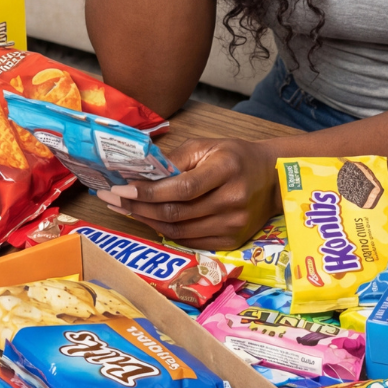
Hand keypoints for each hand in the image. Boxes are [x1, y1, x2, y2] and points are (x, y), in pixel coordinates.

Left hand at [97, 136, 280, 251]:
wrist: (275, 178)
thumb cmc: (236, 157)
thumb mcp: (208, 147)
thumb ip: (175, 161)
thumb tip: (138, 174)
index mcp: (227, 169)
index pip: (182, 187)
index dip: (148, 191)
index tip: (120, 188)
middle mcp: (232, 200)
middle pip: (176, 213)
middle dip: (138, 207)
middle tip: (113, 199)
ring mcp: (233, 224)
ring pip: (179, 231)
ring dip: (147, 221)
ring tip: (126, 209)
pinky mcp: (232, 240)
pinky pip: (190, 241)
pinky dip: (166, 232)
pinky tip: (150, 220)